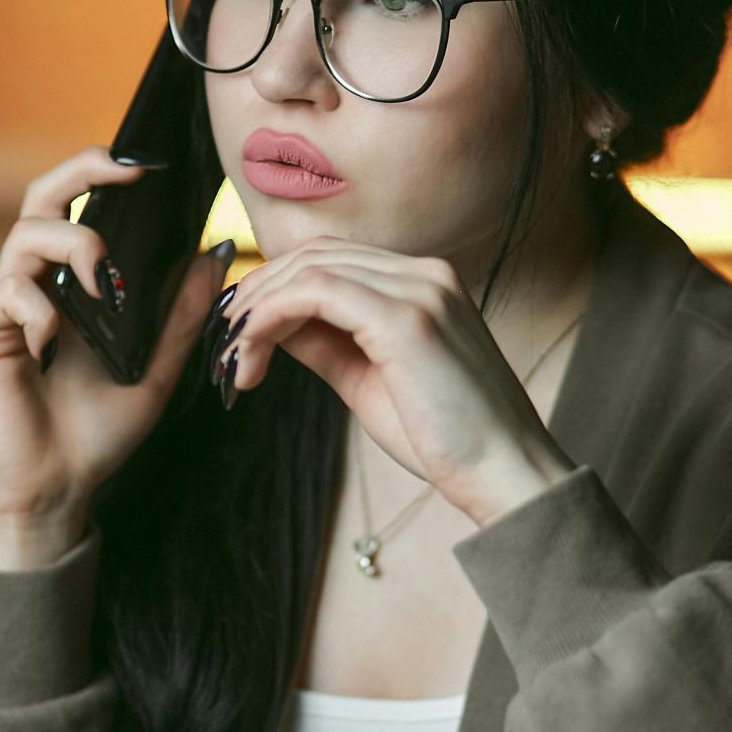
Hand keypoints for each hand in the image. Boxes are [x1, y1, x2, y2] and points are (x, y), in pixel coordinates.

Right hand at [0, 144, 235, 567]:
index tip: (151, 170)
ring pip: (26, 234)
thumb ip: (179, 316)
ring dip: (73, 244)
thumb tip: (212, 256)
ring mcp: (6, 307)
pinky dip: (39, 309)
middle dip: (81, 171)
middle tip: (126, 172)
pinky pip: (7, 294)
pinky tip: (55, 344)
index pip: (80, 208)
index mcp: (72, 285)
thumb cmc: (94, 433)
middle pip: (42, 198)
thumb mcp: (155, 370)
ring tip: (104, 283)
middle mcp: (35, 284)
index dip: (105, 177)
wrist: (53, 490)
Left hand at [213, 237, 574, 523]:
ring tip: (235, 359)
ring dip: (257, 311)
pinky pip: (315, 293)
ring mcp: (420, 289)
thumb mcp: (367, 378)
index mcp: (424, 283)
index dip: (274, 288)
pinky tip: (253, 353)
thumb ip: (323, 342)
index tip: (240, 332)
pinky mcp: (407, 318)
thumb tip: (271, 324)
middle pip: (314, 256)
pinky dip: (272, 317)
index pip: (330, 260)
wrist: (505, 474)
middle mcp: (425, 273)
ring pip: (309, 270)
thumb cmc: (444, 437)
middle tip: (226, 345)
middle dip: (257, 296)